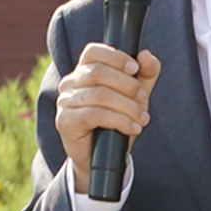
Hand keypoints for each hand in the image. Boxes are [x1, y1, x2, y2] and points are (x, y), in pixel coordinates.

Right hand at [50, 42, 160, 167]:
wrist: (101, 158)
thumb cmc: (116, 122)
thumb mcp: (135, 96)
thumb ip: (145, 74)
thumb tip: (146, 55)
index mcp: (83, 72)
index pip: (93, 52)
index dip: (116, 57)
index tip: (135, 68)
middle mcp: (69, 83)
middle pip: (99, 72)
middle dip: (128, 85)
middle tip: (144, 99)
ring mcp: (64, 102)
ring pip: (100, 95)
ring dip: (128, 107)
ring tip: (142, 118)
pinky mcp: (64, 121)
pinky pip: (94, 114)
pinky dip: (119, 121)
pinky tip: (132, 128)